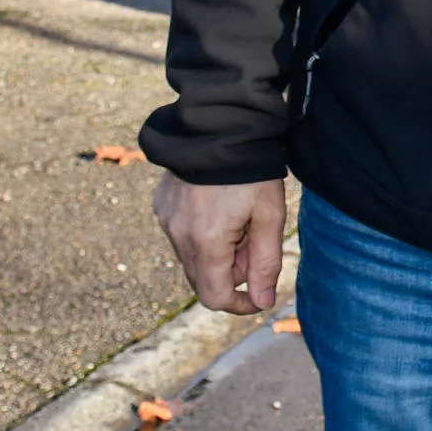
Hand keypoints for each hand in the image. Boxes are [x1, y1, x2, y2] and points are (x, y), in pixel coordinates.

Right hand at [152, 172, 286, 314]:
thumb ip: (265, 263)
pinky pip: (181, 234)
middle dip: (231, 275)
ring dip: (216, 254)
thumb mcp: (269, 216)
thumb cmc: (252, 170)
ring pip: (191, 258)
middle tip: (254, 246)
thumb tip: (261, 302)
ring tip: (240, 223)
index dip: (239, 304)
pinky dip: (201, 235)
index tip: (259, 295)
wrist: (221, 126)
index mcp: (206, 242)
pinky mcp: (162, 205)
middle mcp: (178, 236)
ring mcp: (166, 220)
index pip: (214, 297)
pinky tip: (220, 209)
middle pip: (202, 279)